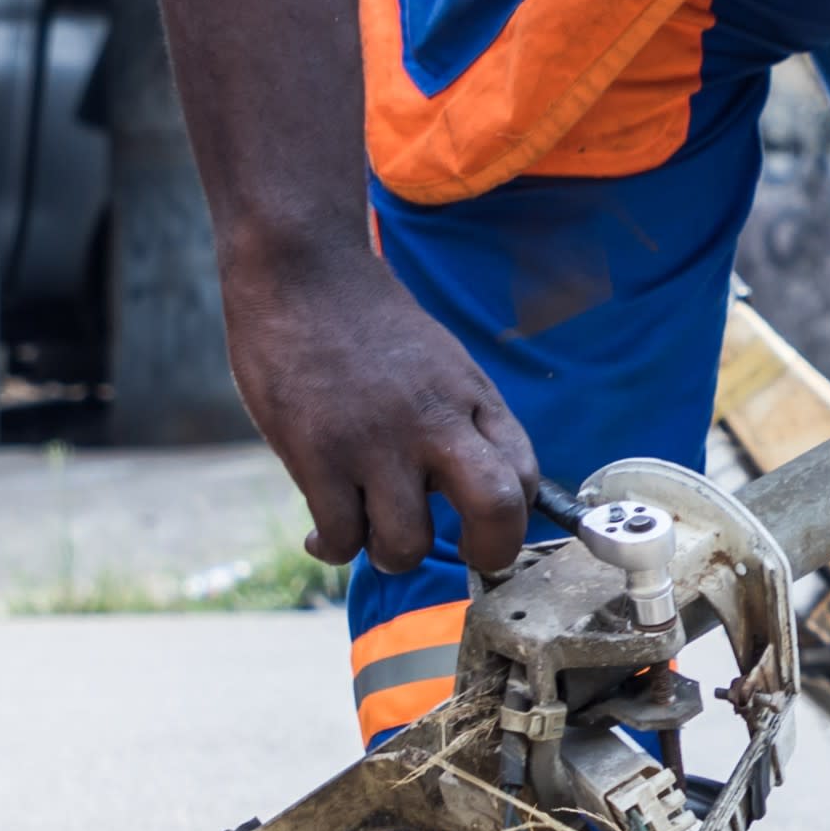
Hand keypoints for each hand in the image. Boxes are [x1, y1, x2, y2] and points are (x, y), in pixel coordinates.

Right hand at [223, 246, 537, 576]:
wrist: (303, 270)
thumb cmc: (368, 324)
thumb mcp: (441, 364)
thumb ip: (460, 422)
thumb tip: (467, 492)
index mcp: (472, 399)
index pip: (526, 478)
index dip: (514, 520)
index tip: (488, 532)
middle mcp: (433, 422)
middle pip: (495, 510)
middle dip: (488, 554)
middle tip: (466, 559)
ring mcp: (375, 441)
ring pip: (406, 544)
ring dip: (391, 556)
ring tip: (370, 535)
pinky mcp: (318, 454)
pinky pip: (341, 538)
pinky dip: (333, 548)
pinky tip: (323, 533)